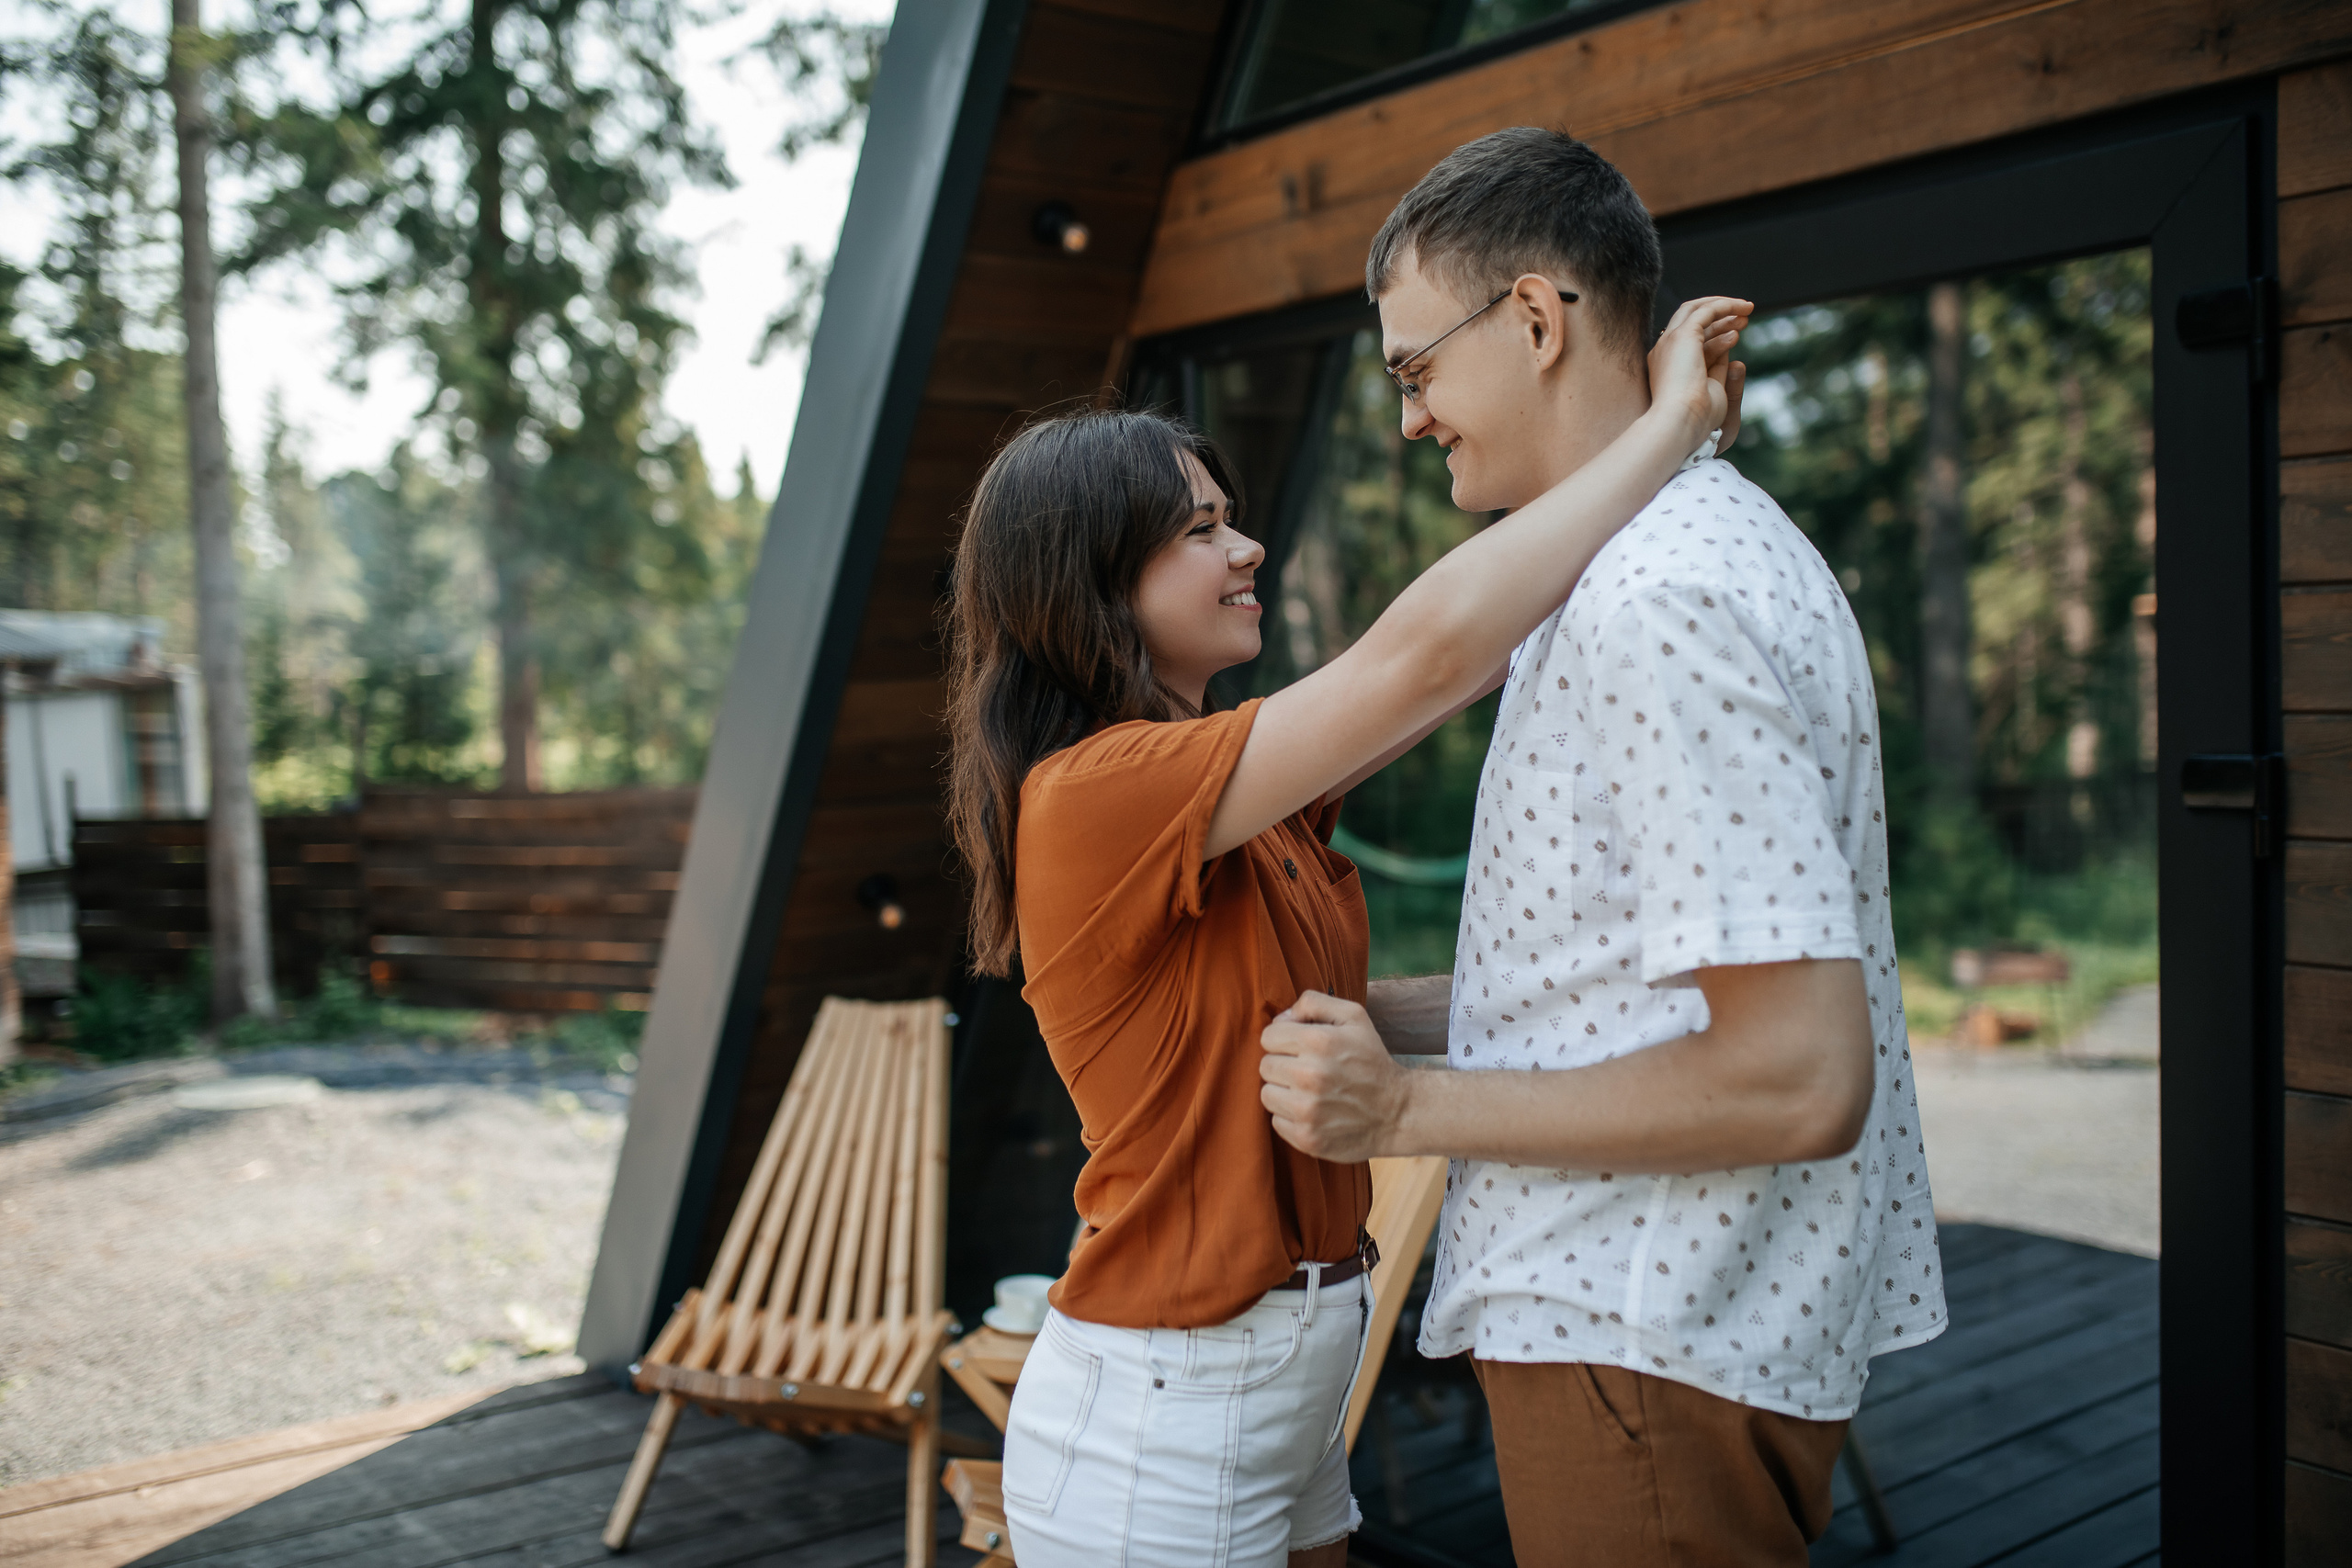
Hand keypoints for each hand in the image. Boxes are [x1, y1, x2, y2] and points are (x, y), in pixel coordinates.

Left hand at [1259, 990, 1410, 1161]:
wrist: (1397, 1113)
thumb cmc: (1372, 1061)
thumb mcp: (1354, 1017)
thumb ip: (1314, 1003)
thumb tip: (1281, 1017)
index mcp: (1319, 1041)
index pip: (1268, 1036)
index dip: (1284, 1040)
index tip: (1301, 1048)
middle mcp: (1310, 1076)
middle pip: (1265, 1066)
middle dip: (1283, 1065)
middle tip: (1308, 1071)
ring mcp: (1307, 1110)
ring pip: (1267, 1094)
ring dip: (1284, 1092)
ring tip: (1310, 1092)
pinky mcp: (1307, 1137)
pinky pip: (1276, 1121)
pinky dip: (1291, 1117)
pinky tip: (1314, 1112)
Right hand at [1648, 294, 1750, 445]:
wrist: (1682, 424)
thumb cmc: (1697, 424)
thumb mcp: (1715, 398)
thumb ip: (1724, 379)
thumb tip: (1737, 361)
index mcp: (1668, 371)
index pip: (1690, 345)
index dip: (1714, 336)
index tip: (1735, 335)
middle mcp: (1665, 354)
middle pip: (1690, 322)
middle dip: (1717, 315)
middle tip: (1743, 316)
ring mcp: (1671, 343)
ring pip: (1696, 312)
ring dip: (1724, 308)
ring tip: (1748, 311)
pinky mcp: (1683, 335)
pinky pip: (1706, 311)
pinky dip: (1726, 305)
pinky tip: (1743, 308)